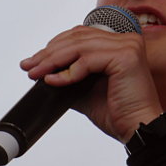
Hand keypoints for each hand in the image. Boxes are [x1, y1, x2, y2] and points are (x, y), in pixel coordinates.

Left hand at [20, 26, 162, 142]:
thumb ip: (70, 76)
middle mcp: (126, 40)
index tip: (34, 61)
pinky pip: (86, 60)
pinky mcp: (126, 56)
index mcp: (119, 44)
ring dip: (52, 60)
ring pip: (79, 47)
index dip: (54, 46)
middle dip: (48, 53)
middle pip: (77, 38)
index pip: (80, 36)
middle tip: (28, 66)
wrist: (137, 129)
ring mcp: (128, 46)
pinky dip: (67, 71)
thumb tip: (45, 72)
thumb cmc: (118, 113)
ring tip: (36, 73)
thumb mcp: (86, 91)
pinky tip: (53, 80)